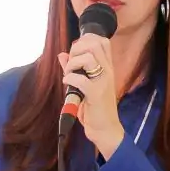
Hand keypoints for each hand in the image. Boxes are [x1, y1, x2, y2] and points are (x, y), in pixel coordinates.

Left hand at [61, 32, 124, 157]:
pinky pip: (81, 80)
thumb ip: (74, 69)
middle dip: (77, 49)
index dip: (86, 40)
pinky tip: (67, 83)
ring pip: (88, 58)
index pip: (102, 41)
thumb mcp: (84, 85)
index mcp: (107, 68)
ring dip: (72, 64)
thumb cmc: (95, 108)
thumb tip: (62, 55)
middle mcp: (107, 71)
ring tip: (68, 75)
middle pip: (94, 44)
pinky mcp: (96, 95)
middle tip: (71, 64)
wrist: (105, 130)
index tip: (76, 53)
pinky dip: (70, 79)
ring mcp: (103, 82)